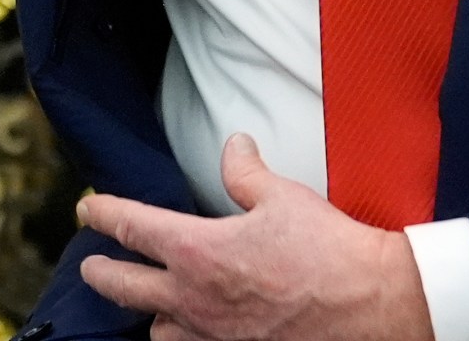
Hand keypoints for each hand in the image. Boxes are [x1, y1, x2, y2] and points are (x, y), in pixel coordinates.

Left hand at [78, 135, 433, 340]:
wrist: (380, 307)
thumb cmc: (333, 252)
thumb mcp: (284, 198)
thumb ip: (246, 173)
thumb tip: (233, 146)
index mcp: (197, 251)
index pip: (129, 226)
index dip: (102, 213)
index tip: (88, 208)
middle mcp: (193, 300)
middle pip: (119, 287)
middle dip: (99, 272)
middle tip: (92, 264)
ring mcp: (213, 338)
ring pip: (155, 332)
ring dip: (150, 316)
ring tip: (152, 306)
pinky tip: (192, 333)